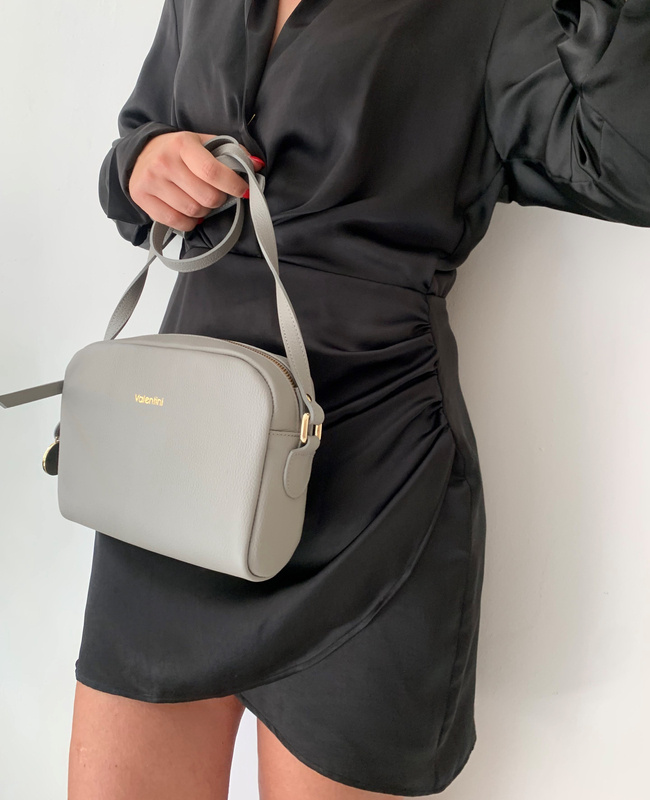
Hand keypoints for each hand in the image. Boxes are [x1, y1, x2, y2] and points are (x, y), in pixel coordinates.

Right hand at [128, 131, 264, 231]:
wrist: (140, 154)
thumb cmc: (177, 150)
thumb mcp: (202, 142)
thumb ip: (230, 152)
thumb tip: (257, 165)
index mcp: (182, 144)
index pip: (212, 171)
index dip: (233, 185)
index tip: (243, 190)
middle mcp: (165, 162)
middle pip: (206, 197)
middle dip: (219, 200)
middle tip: (218, 195)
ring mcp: (151, 181)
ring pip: (193, 211)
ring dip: (204, 211)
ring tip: (201, 200)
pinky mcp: (142, 198)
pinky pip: (177, 222)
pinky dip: (189, 222)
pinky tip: (189, 211)